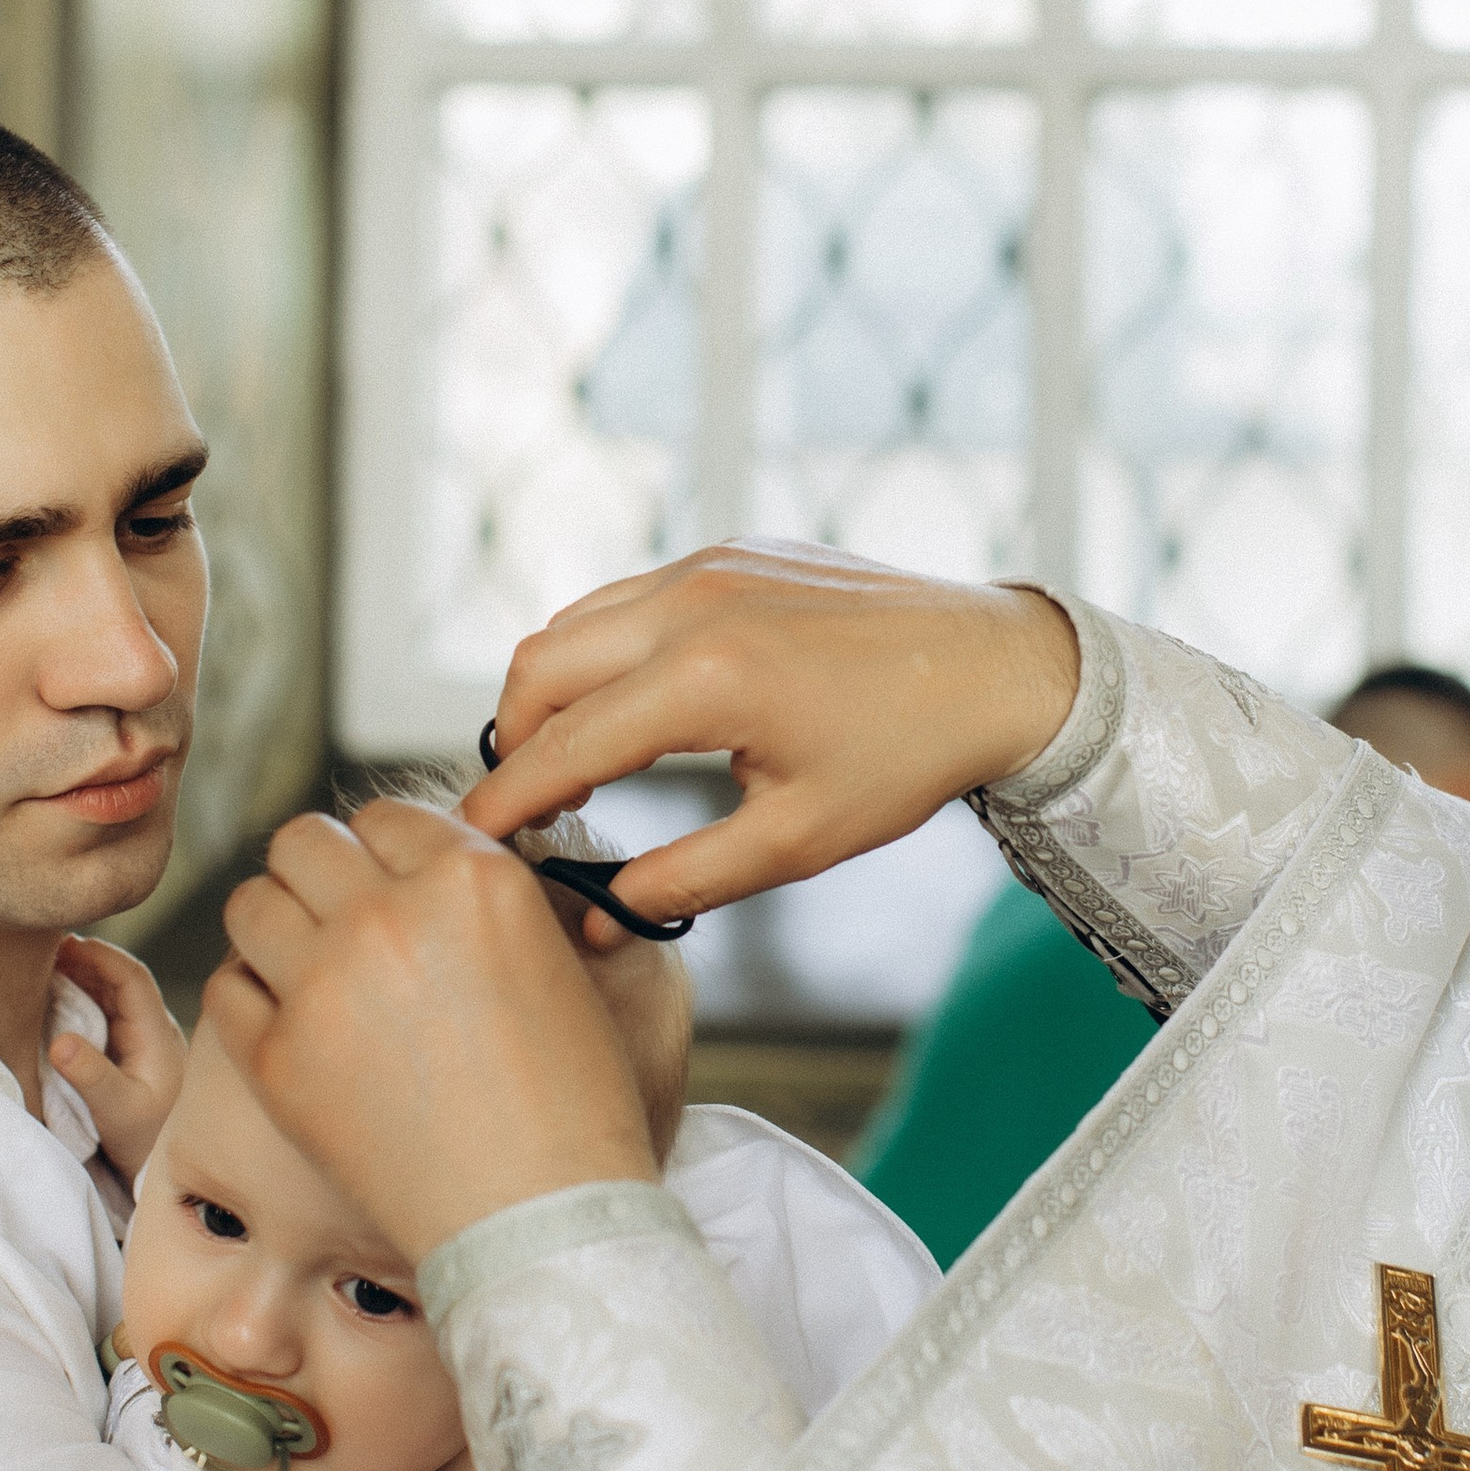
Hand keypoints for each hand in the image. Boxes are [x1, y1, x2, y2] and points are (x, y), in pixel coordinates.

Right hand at [49, 936, 188, 1183]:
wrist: (164, 1171)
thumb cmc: (146, 1142)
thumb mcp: (117, 1111)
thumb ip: (90, 1076)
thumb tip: (58, 1040)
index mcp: (157, 1033)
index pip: (131, 977)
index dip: (98, 955)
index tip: (62, 943)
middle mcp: (152, 1030)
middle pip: (119, 979)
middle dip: (83, 959)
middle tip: (41, 949)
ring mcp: (139, 1040)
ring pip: (109, 994)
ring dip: (79, 977)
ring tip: (41, 967)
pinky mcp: (126, 1055)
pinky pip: (102, 1014)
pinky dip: (78, 1000)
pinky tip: (51, 999)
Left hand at [204, 801, 658, 1264]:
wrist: (539, 1214)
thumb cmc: (572, 1100)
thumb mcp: (557, 961)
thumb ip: (485, 897)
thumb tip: (424, 868)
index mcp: (473, 877)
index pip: (387, 816)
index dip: (384, 851)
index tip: (388, 886)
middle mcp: (390, 913)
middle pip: (304, 841)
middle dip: (318, 874)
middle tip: (334, 920)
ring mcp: (324, 982)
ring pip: (250, 901)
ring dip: (274, 925)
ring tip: (302, 965)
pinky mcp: (277, 1055)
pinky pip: (227, 986)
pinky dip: (251, 997)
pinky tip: (287, 1022)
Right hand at [463, 543, 1081, 927]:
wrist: (995, 666)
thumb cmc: (906, 759)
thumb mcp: (796, 841)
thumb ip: (683, 882)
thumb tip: (597, 921)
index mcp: (705, 678)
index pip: (563, 745)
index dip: (508, 801)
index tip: (475, 843)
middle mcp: (693, 602)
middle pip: (540, 666)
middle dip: (513, 739)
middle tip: (525, 805)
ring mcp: (710, 563)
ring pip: (577, 621)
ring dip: (553, 690)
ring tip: (570, 761)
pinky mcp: (732, 549)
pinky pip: (630, 596)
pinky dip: (604, 650)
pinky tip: (632, 706)